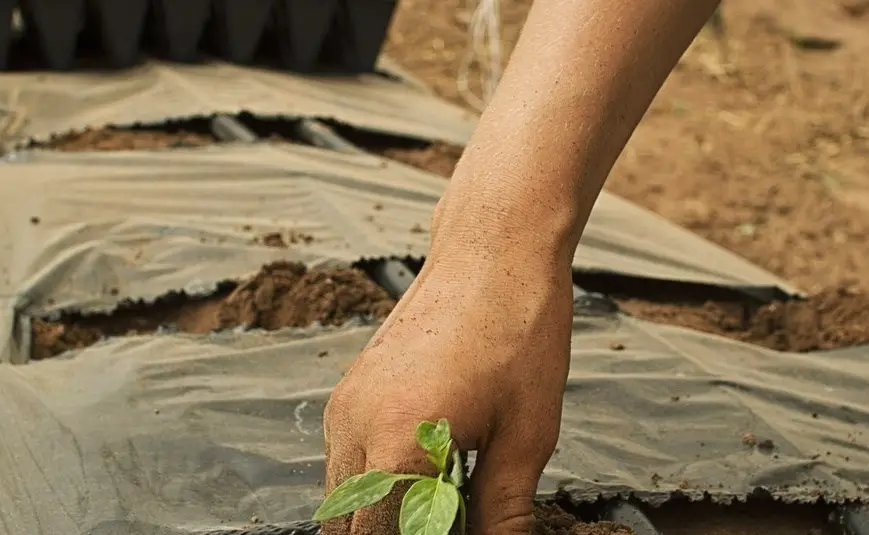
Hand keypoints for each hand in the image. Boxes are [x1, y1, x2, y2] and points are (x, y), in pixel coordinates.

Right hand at [321, 254, 572, 534]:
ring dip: (382, 514)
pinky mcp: (348, 393)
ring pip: (341, 498)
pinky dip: (376, 483)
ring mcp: (345, 407)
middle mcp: (355, 425)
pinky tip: (427, 475)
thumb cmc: (519, 332)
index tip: (458, 530)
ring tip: (441, 502)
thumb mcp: (527, 435)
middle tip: (451, 522)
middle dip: (394, 532)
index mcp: (398, 442)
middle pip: (350, 526)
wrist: (493, 253)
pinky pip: (345, 461)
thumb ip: (503, 511)